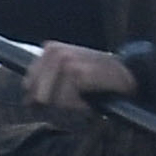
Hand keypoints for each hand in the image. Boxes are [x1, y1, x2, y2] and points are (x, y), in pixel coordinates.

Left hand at [21, 41, 139, 109]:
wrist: (129, 74)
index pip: (29, 84)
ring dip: (69, 105)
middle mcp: (53, 51)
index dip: (40, 99)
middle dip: (55, 103)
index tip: (59, 103)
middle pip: (38, 94)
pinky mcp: (75, 71)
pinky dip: (79, 105)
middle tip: (78, 98)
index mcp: (49, 49)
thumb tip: (27, 103)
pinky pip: (66, 101)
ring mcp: (64, 60)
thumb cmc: (99, 79)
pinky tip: (91, 97)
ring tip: (86, 96)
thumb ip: (46, 83)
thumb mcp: (70, 74)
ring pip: (50, 99)